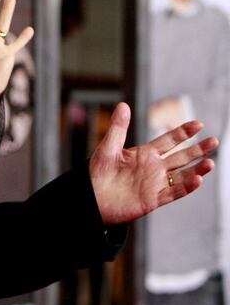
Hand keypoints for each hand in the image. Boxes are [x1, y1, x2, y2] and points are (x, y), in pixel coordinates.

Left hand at [90, 103, 217, 225]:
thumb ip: (118, 128)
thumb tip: (123, 105)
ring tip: (210, 162)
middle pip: (181, 157)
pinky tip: (197, 180)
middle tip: (214, 141)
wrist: (91, 198)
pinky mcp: (153, 200)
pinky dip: (186, 188)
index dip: (183, 132)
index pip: (169, 140)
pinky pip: (173, 193)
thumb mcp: (108, 147)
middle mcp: (153, 168)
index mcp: (144, 154)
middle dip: (197, 149)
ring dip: (197, 170)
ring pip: (182, 176)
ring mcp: (155, 184)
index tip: (199, 124)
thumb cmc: (97, 173)